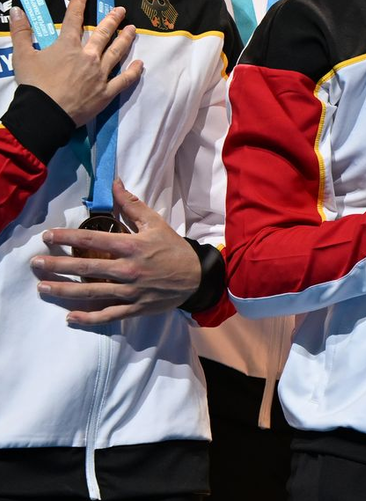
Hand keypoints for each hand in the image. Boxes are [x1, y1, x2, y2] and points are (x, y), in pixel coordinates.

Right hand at [11, 0, 141, 125]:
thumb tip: (16, 10)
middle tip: (121, 10)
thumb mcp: (22, 56)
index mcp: (68, 47)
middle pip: (103, 34)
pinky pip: (124, 80)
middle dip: (112, 20)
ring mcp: (100, 74)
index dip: (78, 5)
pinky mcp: (106, 91)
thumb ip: (20, 32)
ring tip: (133, 29)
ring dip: (126, 39)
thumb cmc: (34, 84)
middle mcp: (89, 57)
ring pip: (117, 52)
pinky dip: (133, 71)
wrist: (44, 113)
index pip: (73, 21)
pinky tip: (140, 64)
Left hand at [31, 179, 202, 325]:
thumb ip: (132, 204)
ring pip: (90, 292)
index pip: (93, 240)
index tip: (47, 236)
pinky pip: (107, 315)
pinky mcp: (133, 308)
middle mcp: (127, 269)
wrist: (195, 276)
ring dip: (63, 291)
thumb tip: (114, 183)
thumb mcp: (155, 223)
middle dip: (57, 265)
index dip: (67, 237)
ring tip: (43, 287)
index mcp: (132, 246)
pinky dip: (88, 318)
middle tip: (35, 264)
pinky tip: (70, 317)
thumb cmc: (172, 247)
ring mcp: (129, 290)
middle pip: (85, 267)